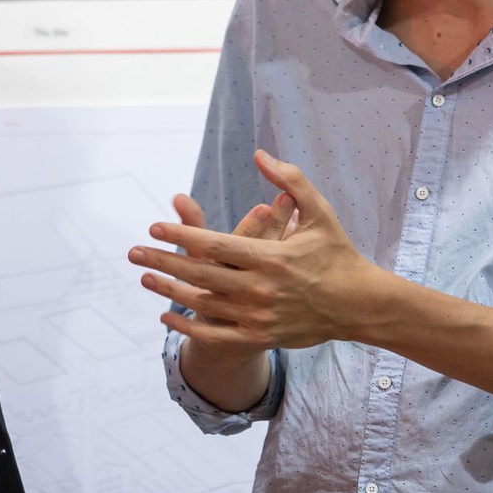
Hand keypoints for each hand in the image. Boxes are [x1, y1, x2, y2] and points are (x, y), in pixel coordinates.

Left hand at [129, 150, 378, 349]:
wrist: (359, 305)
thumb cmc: (337, 253)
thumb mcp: (320, 211)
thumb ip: (290, 181)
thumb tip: (261, 154)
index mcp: (271, 258)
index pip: (215, 245)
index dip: (181, 236)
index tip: (154, 227)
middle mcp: (261, 290)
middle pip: (200, 275)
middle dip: (163, 261)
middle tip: (133, 251)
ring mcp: (259, 318)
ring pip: (203, 306)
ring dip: (169, 291)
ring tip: (144, 276)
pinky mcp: (261, 338)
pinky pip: (215, 336)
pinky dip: (187, 328)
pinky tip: (166, 317)